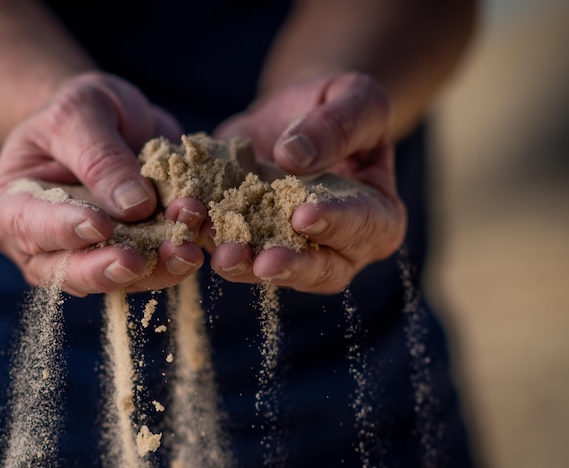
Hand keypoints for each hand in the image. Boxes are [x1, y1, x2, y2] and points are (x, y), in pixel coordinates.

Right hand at [0, 72, 206, 295]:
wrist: (107, 121)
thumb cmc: (78, 110)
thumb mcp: (82, 110)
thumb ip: (100, 155)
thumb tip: (134, 206)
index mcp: (7, 205)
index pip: (28, 224)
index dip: (61, 228)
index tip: (97, 224)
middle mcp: (38, 245)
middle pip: (65, 270)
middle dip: (104, 269)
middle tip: (137, 263)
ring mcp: (82, 260)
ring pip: (112, 280)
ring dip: (151, 271)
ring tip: (184, 253)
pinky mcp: (123, 262)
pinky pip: (146, 273)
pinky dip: (171, 263)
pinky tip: (194, 248)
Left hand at [211, 73, 406, 293]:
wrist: (292, 114)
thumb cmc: (337, 104)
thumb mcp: (353, 96)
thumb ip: (338, 124)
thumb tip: (294, 157)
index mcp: (378, 215)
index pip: (364, 226)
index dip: (336, 224)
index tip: (304, 215)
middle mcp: (338, 246)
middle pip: (322, 269)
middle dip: (291, 265)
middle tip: (263, 262)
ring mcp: (290, 249)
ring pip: (271, 270)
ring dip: (245, 264)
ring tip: (221, 253)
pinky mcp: (249, 241)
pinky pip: (231, 248)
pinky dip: (209, 238)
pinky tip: (190, 223)